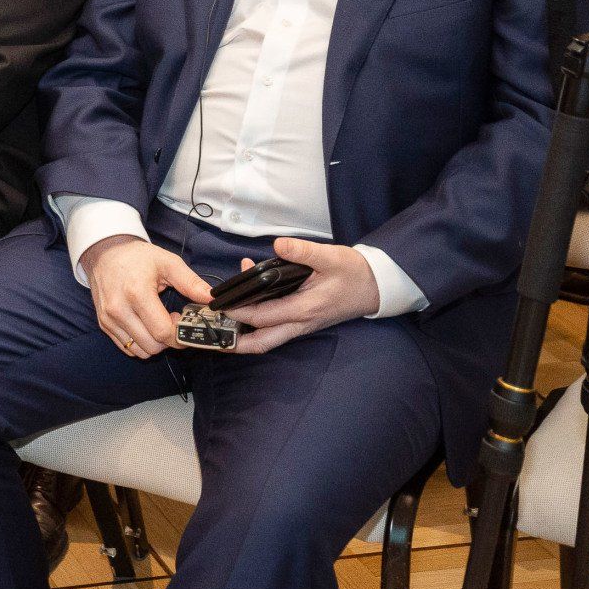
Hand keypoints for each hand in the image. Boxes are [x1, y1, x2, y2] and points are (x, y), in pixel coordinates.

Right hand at [79, 234, 213, 358]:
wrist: (104, 253)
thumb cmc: (138, 257)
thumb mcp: (168, 262)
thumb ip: (191, 283)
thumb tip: (213, 300)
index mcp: (137, 293)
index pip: (163, 332)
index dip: (179, 333)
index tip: (181, 320)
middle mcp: (119, 310)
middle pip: (153, 346)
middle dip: (168, 340)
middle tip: (171, 320)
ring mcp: (109, 319)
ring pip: (140, 351)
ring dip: (154, 344)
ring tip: (156, 322)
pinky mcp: (104, 324)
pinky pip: (127, 348)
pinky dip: (140, 343)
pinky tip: (144, 325)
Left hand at [225, 238, 379, 353]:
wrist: (376, 287)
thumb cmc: (354, 272)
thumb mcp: (330, 256)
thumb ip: (303, 251)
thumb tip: (278, 245)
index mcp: (304, 309)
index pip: (263, 316)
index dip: (238, 313)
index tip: (218, 305)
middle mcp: (301, 323)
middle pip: (262, 343)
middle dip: (236, 343)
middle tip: (212, 335)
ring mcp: (302, 325)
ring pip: (268, 340)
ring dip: (245, 336)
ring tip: (222, 324)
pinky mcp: (303, 321)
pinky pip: (276, 329)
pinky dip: (258, 323)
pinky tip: (247, 305)